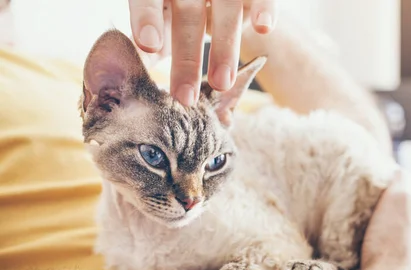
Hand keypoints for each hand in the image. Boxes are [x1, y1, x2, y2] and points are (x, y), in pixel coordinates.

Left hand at [128, 0, 277, 105]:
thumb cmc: (178, 19)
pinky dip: (264, 8)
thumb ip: (147, 48)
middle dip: (186, 54)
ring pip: (226, 7)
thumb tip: (122, 80)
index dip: (147, 17)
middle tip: (185, 96)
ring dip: (224, 46)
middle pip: (187, 12)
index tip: (148, 45)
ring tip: (222, 83)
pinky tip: (263, 28)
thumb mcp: (158, 29)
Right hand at [352, 170, 410, 269]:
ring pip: (405, 261)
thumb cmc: (395, 252)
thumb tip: (401, 175)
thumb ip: (402, 185)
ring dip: (388, 254)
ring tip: (366, 248)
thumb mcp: (398, 203)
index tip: (382, 202)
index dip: (401, 200)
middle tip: (373, 224)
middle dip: (396, 228)